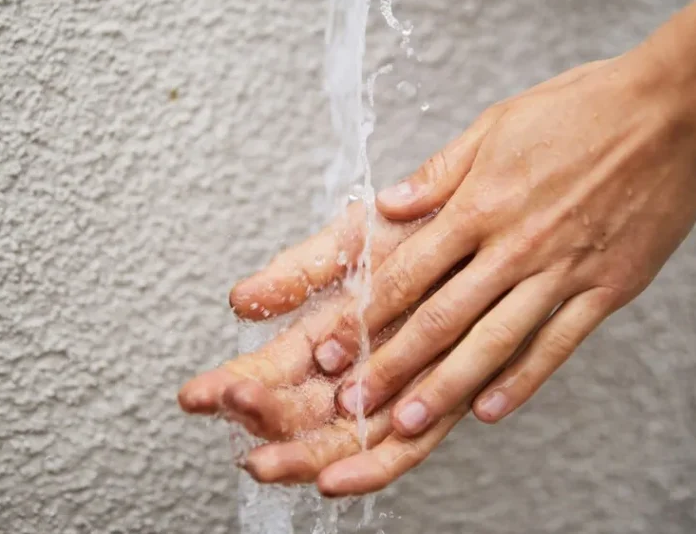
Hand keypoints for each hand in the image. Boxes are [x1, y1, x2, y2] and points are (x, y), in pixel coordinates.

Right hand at [177, 205, 471, 494]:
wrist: (497, 215)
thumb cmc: (427, 227)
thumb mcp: (355, 240)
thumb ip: (302, 272)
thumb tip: (242, 301)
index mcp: (330, 330)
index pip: (271, 369)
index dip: (233, 384)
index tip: (198, 394)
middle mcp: (360, 368)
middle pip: (300, 412)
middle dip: (261, 422)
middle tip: (231, 416)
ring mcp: (399, 389)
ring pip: (343, 438)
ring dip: (300, 454)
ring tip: (264, 459)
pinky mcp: (445, 401)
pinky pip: (405, 449)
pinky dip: (370, 468)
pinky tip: (333, 480)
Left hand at [307, 52, 695, 440]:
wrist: (671, 113)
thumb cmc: (582, 109)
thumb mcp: (498, 124)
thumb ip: (441, 173)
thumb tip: (388, 205)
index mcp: (482, 203)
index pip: (409, 270)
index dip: (366, 313)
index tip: (334, 346)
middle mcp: (515, 245)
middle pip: (441, 316)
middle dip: (392, 363)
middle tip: (353, 403)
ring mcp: (562, 271)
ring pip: (493, 341)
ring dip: (446, 386)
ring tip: (408, 422)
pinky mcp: (605, 289)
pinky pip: (556, 344)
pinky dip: (522, 380)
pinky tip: (490, 410)